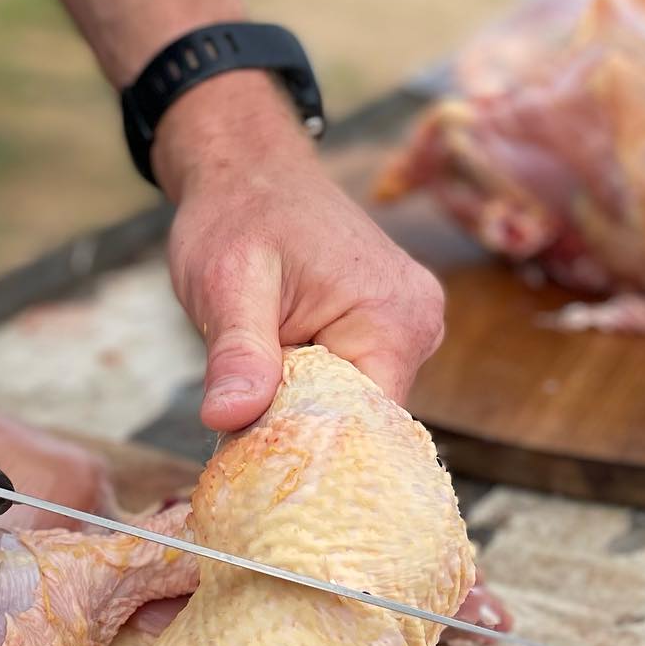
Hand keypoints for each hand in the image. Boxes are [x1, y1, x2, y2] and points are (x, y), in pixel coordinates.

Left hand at [155, 76, 444, 430]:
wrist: (247, 169)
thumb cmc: (239, 214)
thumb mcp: (226, 284)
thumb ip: (236, 353)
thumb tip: (229, 419)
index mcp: (394, 317)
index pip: (369, 426)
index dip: (313, 455)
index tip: (258, 476)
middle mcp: (418, 326)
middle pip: (363, 424)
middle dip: (301, 438)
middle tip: (237, 450)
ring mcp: (407, 328)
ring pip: (353, 409)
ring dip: (300, 416)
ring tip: (248, 408)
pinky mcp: (384, 331)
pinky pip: (349, 385)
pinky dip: (305, 397)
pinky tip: (267, 390)